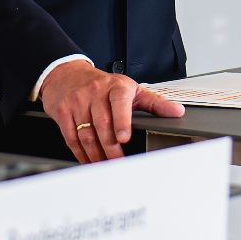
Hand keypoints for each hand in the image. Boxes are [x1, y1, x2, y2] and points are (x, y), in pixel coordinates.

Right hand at [40, 61, 184, 163]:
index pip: (119, 103)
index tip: (124, 138)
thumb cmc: (102, 84)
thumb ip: (154, 102)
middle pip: (102, 124)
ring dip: (96, 154)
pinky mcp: (63, 111)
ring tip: (104, 165)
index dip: (121, 121)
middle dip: (111, 148)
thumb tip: (177, 112)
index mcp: (115, 87)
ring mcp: (77, 102)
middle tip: (118, 163)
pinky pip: (71, 137)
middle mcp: (95, 92)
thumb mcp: (129, 88)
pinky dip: (80, 153)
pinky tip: (88, 160)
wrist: (66, 73)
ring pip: (86, 133)